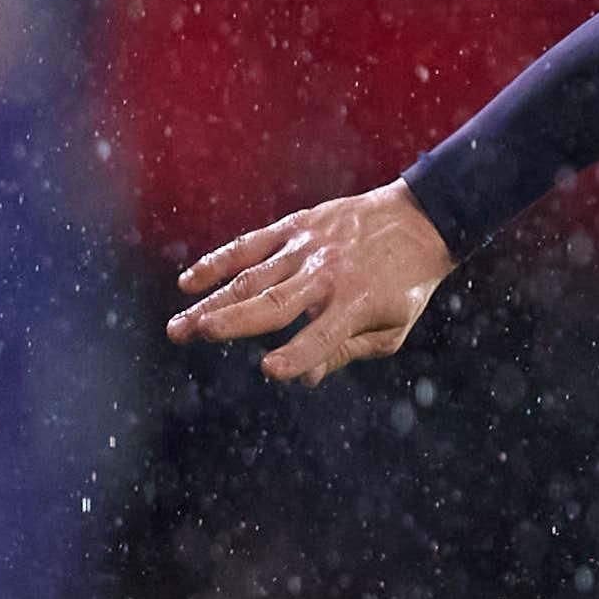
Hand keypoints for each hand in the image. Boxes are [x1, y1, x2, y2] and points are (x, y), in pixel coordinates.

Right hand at [169, 183, 457, 381]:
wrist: (421, 220)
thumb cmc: (406, 284)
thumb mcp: (392, 327)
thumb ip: (346, 351)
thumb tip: (304, 378)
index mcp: (356, 303)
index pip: (323, 336)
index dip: (299, 354)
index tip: (271, 371)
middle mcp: (327, 275)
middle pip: (273, 302)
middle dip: (230, 321)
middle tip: (190, 335)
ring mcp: (307, 249)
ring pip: (251, 277)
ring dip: (211, 301)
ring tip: (178, 326)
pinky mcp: (295, 228)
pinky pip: (250, 246)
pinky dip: (218, 262)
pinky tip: (188, 284)